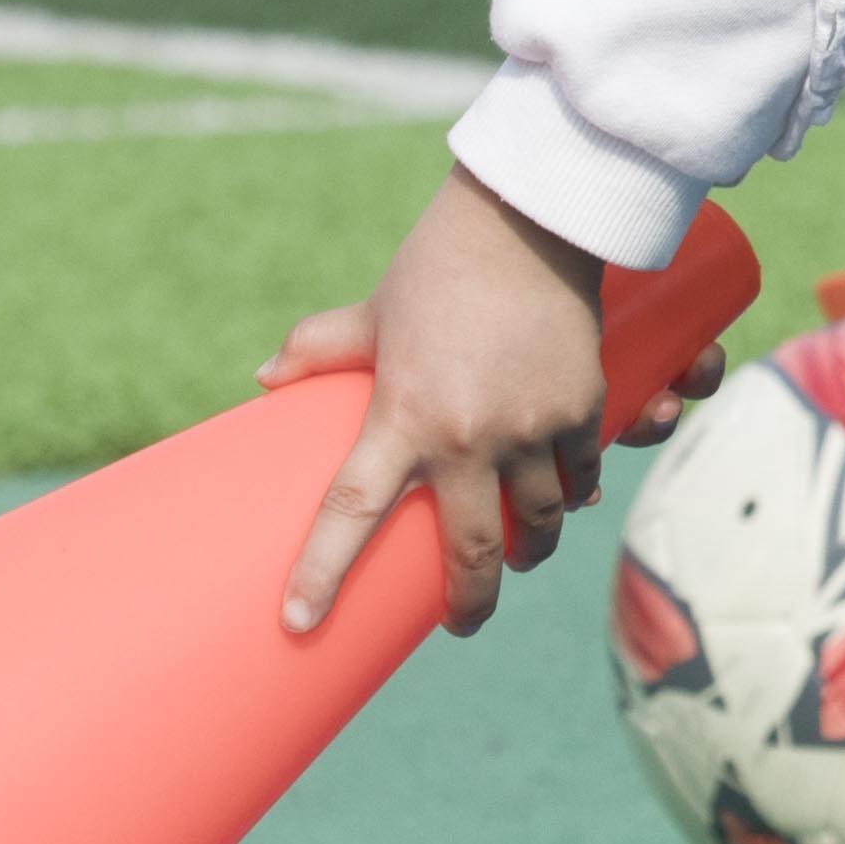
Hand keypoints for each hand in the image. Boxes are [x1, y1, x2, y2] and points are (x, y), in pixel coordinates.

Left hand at [273, 171, 648, 640]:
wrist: (531, 220)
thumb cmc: (438, 265)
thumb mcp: (371, 311)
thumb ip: (319, 348)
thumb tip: (263, 379)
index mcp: (403, 416)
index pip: (350, 513)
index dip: (321, 574)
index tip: (297, 623)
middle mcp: (468, 436)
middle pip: (471, 555)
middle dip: (469, 605)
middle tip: (462, 623)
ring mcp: (531, 428)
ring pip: (540, 525)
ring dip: (528, 554)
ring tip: (517, 560)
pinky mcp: (581, 410)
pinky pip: (581, 476)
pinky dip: (574, 496)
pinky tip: (567, 504)